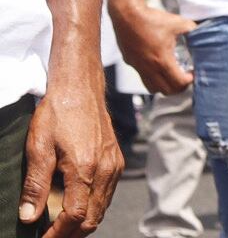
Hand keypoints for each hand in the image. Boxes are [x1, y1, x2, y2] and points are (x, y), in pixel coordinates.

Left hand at [19, 61, 122, 235]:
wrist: (80, 87)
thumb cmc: (58, 113)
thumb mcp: (38, 148)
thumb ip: (35, 185)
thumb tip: (29, 217)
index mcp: (86, 168)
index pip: (75, 216)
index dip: (58, 234)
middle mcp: (106, 169)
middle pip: (93, 218)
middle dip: (71, 234)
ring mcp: (114, 165)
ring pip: (102, 209)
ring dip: (83, 223)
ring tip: (60, 228)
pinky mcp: (117, 160)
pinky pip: (107, 194)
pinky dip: (93, 208)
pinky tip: (77, 205)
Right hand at [108, 3, 194, 94]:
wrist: (127, 15)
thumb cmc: (152, 19)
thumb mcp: (178, 23)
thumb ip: (193, 29)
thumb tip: (203, 32)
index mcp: (162, 60)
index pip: (177, 83)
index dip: (188, 81)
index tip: (192, 74)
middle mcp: (148, 68)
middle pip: (165, 90)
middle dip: (178, 87)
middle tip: (184, 78)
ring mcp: (138, 67)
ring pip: (152, 88)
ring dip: (164, 85)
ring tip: (172, 75)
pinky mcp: (131, 63)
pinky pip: (142, 77)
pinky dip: (152, 78)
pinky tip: (158, 66)